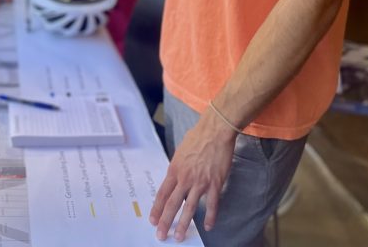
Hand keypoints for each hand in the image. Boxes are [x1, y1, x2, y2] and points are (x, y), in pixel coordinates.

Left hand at [148, 113, 236, 240]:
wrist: (214, 131)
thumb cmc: (197, 138)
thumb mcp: (180, 152)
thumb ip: (177, 167)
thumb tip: (175, 177)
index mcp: (174, 170)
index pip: (162, 194)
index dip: (157, 209)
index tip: (153, 220)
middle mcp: (184, 178)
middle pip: (172, 204)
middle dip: (165, 221)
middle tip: (161, 235)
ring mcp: (200, 182)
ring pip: (189, 208)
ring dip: (183, 224)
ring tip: (179, 237)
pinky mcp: (215, 183)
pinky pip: (212, 204)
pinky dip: (211, 217)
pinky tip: (209, 226)